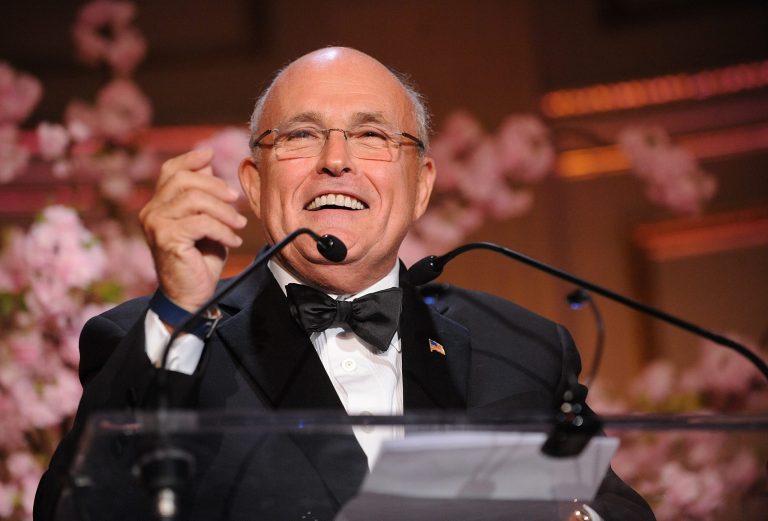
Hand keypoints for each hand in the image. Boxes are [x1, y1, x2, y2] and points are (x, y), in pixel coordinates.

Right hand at [139, 148, 247, 310]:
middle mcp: (151, 212)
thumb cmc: (200, 260)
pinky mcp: (166, 239)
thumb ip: (204, 197)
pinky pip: (201, 223)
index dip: (190, 159)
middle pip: (183, 180)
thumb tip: (209, 164)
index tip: (211, 154)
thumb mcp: (206, 223)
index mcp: (158, 205)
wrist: (190, 295)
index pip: (170, 171)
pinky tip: (233, 241)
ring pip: (194, 200)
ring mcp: (156, 225)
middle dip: (215, 186)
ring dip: (223, 211)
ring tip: (239, 224)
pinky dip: (222, 230)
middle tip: (236, 200)